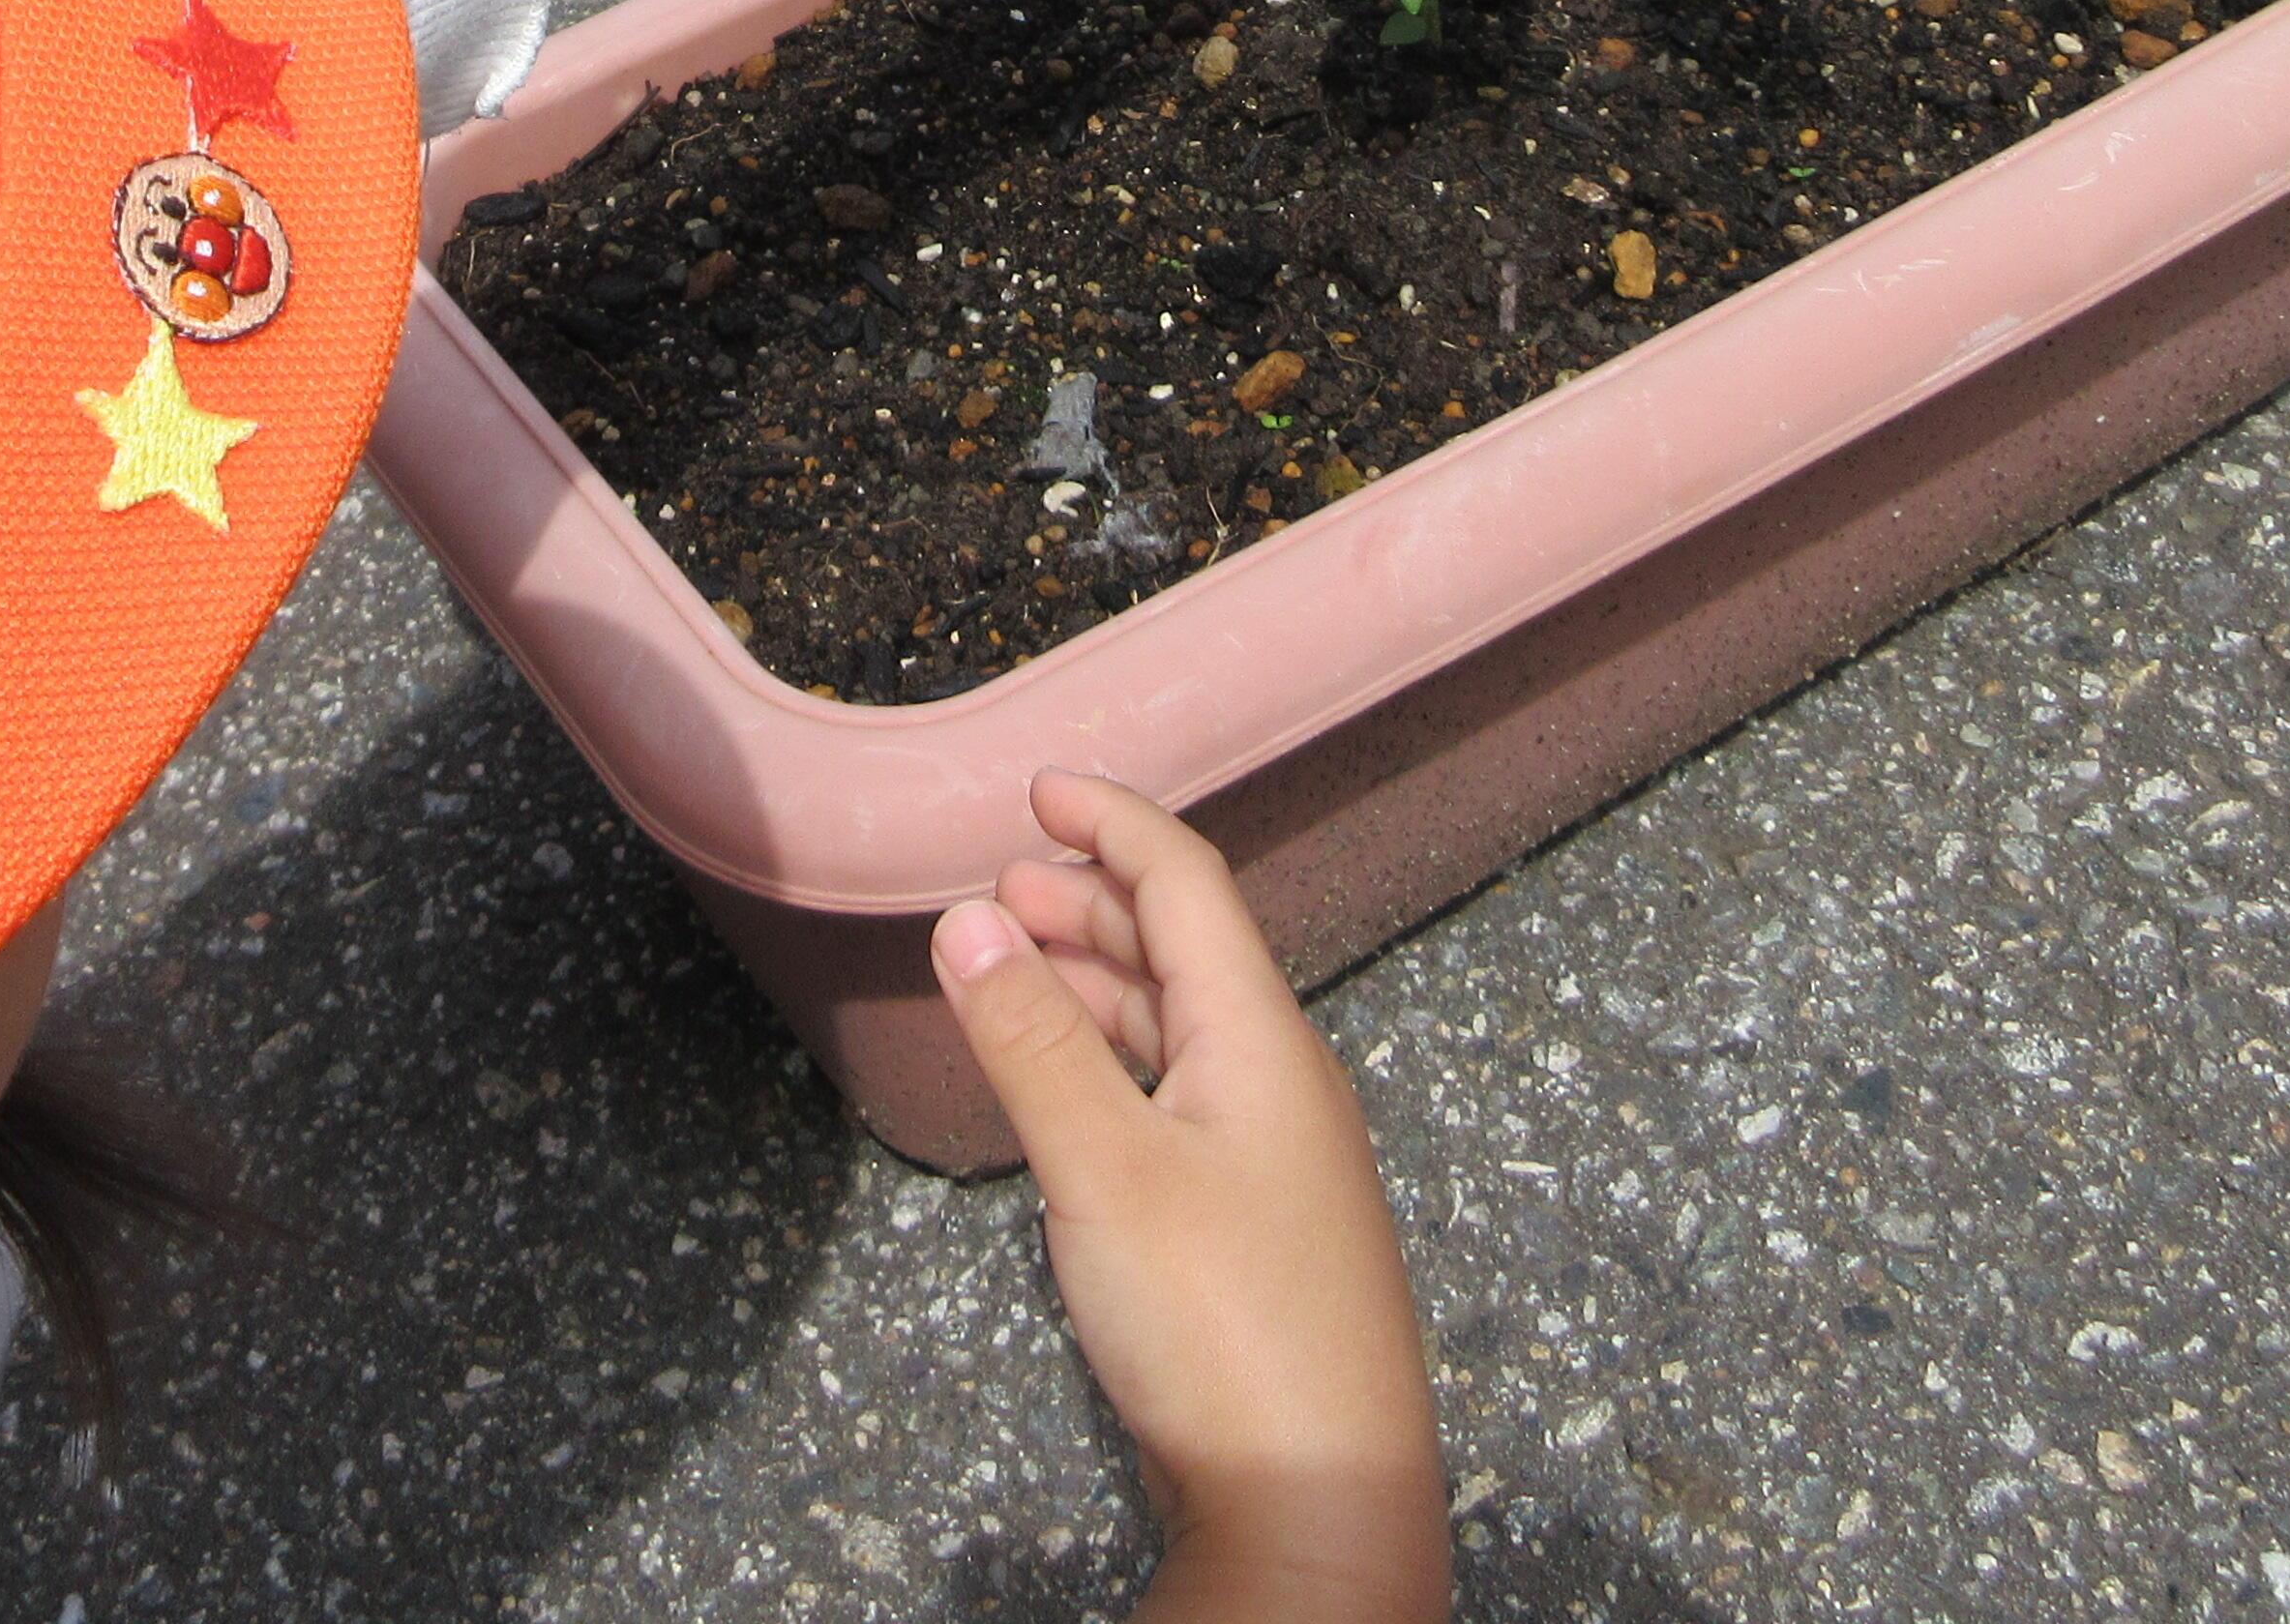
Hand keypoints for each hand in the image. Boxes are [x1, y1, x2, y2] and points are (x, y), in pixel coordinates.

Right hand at [934, 776, 1447, 1623]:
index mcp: (1260, 1041)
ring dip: (1100, 983)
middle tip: (1003, 887)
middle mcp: (1281, 1083)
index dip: (1114, 823)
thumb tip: (969, 918)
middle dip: (1094, 902)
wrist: (1319, 1500)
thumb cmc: (1223, 1328)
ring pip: (1182, 1031)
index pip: (1188, 886)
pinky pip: (1181, 1100)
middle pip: (1188, 952)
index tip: (1040, 788)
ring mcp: (1277, 1162)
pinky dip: (1114, 1063)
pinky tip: (1070, 1092)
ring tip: (1018, 967)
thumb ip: (1032, 1043)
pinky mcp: (1257, 1232)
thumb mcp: (1104, 1171)